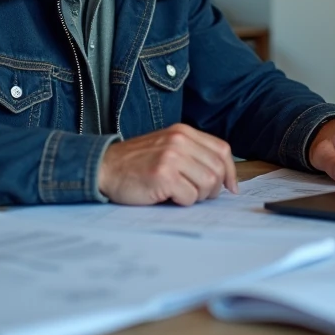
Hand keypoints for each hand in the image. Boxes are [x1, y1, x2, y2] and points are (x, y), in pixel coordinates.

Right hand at [98, 123, 238, 205]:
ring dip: (197, 196)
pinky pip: (190, 196)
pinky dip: (182, 202)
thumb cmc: (136, 163)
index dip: (230, 172)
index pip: (222, 150)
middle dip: (212, 189)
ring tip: (179, 193)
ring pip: (208, 184)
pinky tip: (167, 196)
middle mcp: (180, 140)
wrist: (104, 168)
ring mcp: (172, 157)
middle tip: (196, 194)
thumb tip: (224, 179)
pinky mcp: (163, 175)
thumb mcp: (167, 147)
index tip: (230, 187)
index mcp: (183, 132)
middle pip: (217, 170)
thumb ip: (193, 154)